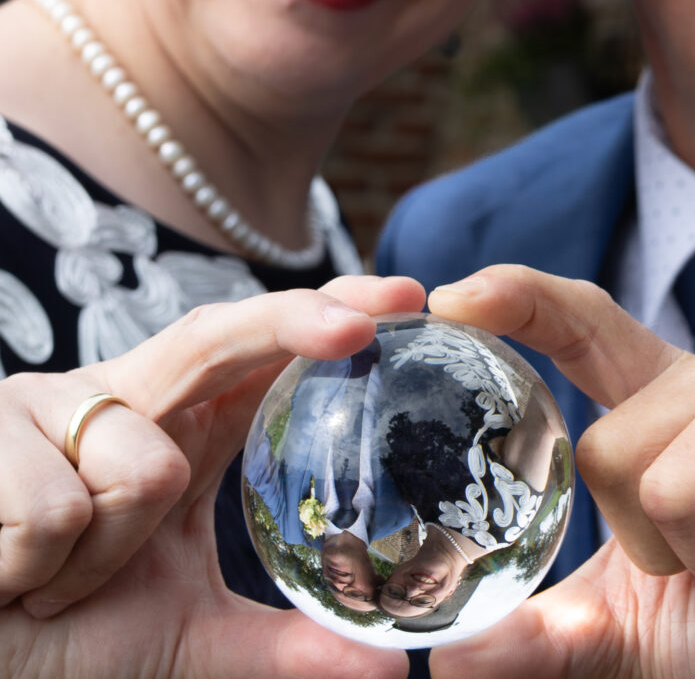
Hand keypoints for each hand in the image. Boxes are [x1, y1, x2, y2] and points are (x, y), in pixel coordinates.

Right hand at [0, 274, 423, 678]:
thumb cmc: (66, 635)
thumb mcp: (184, 636)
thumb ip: (279, 644)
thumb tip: (388, 662)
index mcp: (176, 423)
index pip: (264, 351)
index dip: (327, 313)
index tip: (407, 300)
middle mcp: (121, 396)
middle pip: (219, 338)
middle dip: (293, 323)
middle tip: (361, 328)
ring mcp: (50, 405)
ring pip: (145, 470)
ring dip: (104, 559)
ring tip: (57, 583)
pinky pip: (60, 510)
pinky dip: (41, 570)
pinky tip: (11, 575)